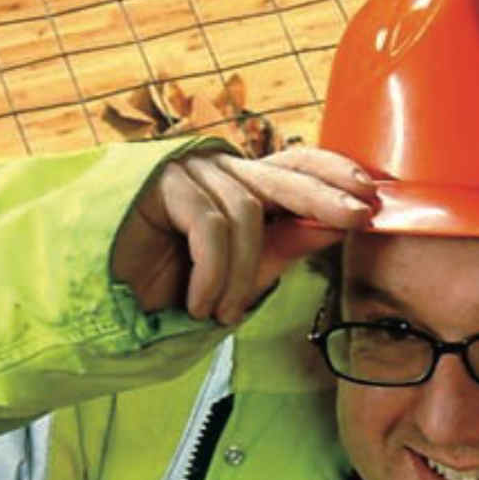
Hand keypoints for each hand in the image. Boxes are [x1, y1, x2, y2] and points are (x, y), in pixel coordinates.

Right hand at [110, 145, 376, 326]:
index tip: (374, 194)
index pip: (297, 166)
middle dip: (327, 196)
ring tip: (220, 313)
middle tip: (360, 216)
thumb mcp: (236, 276)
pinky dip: (211, 273)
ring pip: (246, 215)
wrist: (104, 300)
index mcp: (241, 189)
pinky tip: (198, 303)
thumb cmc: (167, 289)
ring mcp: (191, 173)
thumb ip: (279, 250)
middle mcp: (220, 173)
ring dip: (239, 275)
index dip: (334, 173)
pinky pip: (210, 227)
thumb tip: (333, 227)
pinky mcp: (162, 183)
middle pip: (285, 175)